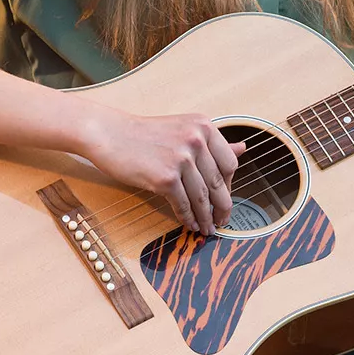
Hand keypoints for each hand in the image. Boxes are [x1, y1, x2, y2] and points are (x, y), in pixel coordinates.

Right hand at [72, 103, 244, 235]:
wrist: (110, 134)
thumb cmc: (145, 134)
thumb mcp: (183, 130)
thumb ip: (212, 143)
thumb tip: (243, 148)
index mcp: (204, 126)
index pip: (229, 163)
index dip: (230, 185)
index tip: (225, 198)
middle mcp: (196, 140)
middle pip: (219, 183)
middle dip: (222, 207)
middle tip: (223, 221)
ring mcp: (181, 159)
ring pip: (202, 197)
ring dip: (206, 217)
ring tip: (207, 228)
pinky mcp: (165, 178)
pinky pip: (182, 204)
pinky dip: (188, 218)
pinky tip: (190, 224)